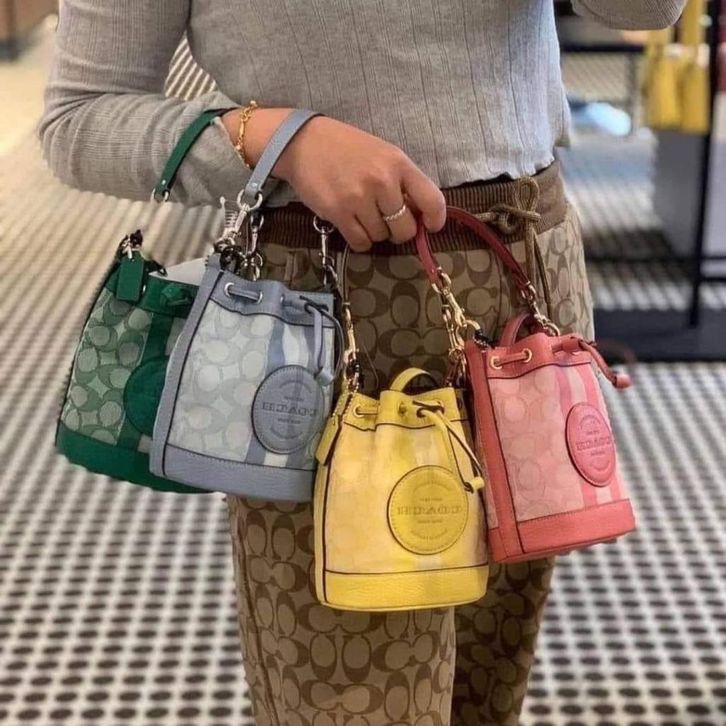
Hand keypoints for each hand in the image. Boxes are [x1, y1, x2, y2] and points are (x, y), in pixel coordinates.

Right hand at [223, 109, 446, 250]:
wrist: (303, 142)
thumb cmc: (347, 149)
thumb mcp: (382, 154)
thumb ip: (403, 181)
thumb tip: (420, 215)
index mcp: (399, 163)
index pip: (432, 200)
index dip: (435, 220)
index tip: (430, 226)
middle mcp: (382, 181)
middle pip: (405, 229)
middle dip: (398, 231)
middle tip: (386, 221)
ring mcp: (359, 198)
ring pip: (381, 237)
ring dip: (375, 233)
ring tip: (362, 215)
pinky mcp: (338, 212)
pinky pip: (360, 242)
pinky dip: (359, 240)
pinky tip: (352, 225)